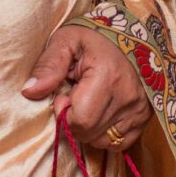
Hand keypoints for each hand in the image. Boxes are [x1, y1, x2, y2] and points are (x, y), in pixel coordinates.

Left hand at [21, 24, 149, 152]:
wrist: (134, 34)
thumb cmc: (96, 36)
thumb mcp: (66, 41)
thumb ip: (48, 66)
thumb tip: (29, 91)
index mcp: (107, 77)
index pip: (80, 121)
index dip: (64, 113)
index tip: (64, 94)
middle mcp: (127, 97)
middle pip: (90, 133)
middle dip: (75, 120)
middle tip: (76, 97)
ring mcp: (139, 110)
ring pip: (103, 141)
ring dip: (89, 128)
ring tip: (90, 103)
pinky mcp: (146, 118)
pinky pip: (120, 142)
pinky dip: (106, 133)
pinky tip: (102, 113)